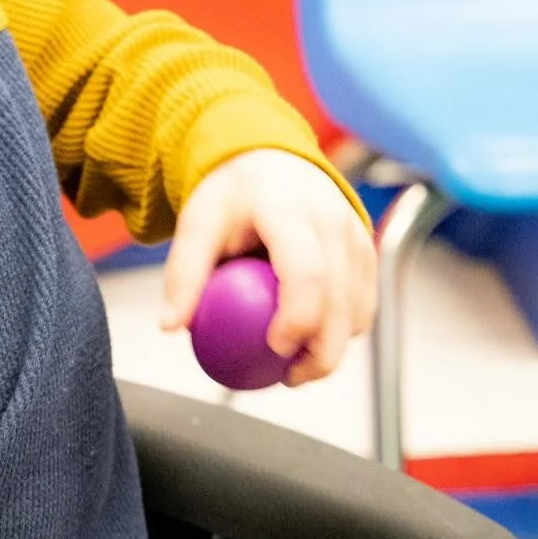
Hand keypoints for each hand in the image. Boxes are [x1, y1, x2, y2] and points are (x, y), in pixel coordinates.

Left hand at [159, 149, 374, 385]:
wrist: (268, 159)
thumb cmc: (231, 196)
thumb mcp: (197, 224)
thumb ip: (185, 274)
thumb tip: (172, 326)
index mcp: (289, 207)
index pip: (307, 273)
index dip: (298, 319)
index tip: (274, 350)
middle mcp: (332, 217)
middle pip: (341, 299)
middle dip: (322, 351)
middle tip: (289, 379)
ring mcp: (356, 231)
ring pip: (358, 305)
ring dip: (334, 345)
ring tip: (297, 369)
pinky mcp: (366, 246)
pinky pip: (363, 300)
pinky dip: (342, 328)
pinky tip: (312, 344)